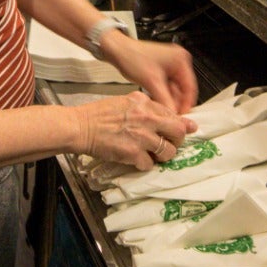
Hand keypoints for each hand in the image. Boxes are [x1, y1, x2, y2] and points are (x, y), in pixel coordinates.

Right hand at [77, 91, 195, 170]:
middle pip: (178, 132)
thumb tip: (166, 115)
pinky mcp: (133, 153)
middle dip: (177, 141)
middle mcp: (147, 118)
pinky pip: (149, 164)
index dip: (180, 125)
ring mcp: (141, 137)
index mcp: (145, 104)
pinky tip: (136, 159)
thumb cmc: (99, 114)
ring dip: (162, 156)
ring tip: (152, 155)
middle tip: (169, 144)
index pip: (173, 115)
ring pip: (168, 152)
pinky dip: (144, 164)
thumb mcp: (125, 102)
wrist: (80, 126)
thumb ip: (146, 107)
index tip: (186, 130)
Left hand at [101, 35, 197, 115]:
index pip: (190, 87)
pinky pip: (166, 86)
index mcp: (180, 60)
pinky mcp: (161, 69)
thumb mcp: (151, 81)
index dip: (186, 103)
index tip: (183, 115)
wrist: (117, 50)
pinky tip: (158, 103)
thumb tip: (173, 114)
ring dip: (169, 99)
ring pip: (174, 89)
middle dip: (176, 102)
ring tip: (164, 111)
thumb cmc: (132, 56)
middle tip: (172, 115)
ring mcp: (169, 65)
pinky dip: (163, 94)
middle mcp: (177, 61)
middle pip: (182, 88)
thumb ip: (164, 99)